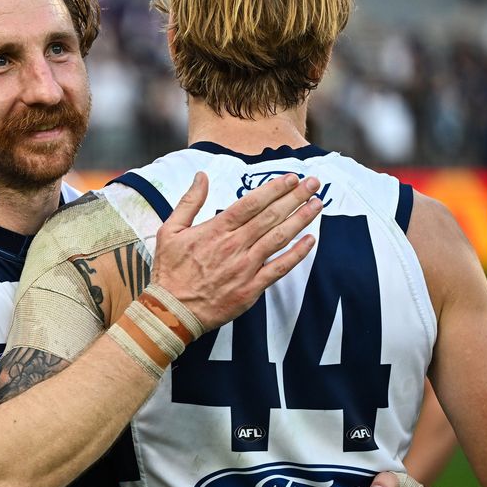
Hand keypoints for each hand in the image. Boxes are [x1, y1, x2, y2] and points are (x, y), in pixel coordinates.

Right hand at [151, 171, 320, 331]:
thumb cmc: (171, 270)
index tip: (291, 178)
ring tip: (317, 204)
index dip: (274, 189)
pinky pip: (279, 268)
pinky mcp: (252, 288)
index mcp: (216, 230)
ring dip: (300, 219)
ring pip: (279, 238)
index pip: (251, 203)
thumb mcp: (170, 230)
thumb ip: (189, 201)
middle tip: (313, 183)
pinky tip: (310, 240)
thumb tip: (201, 176)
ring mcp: (245, 267)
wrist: (172, 310)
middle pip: (271, 216)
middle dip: (295, 197)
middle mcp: (234, 245)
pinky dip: (297, 254)